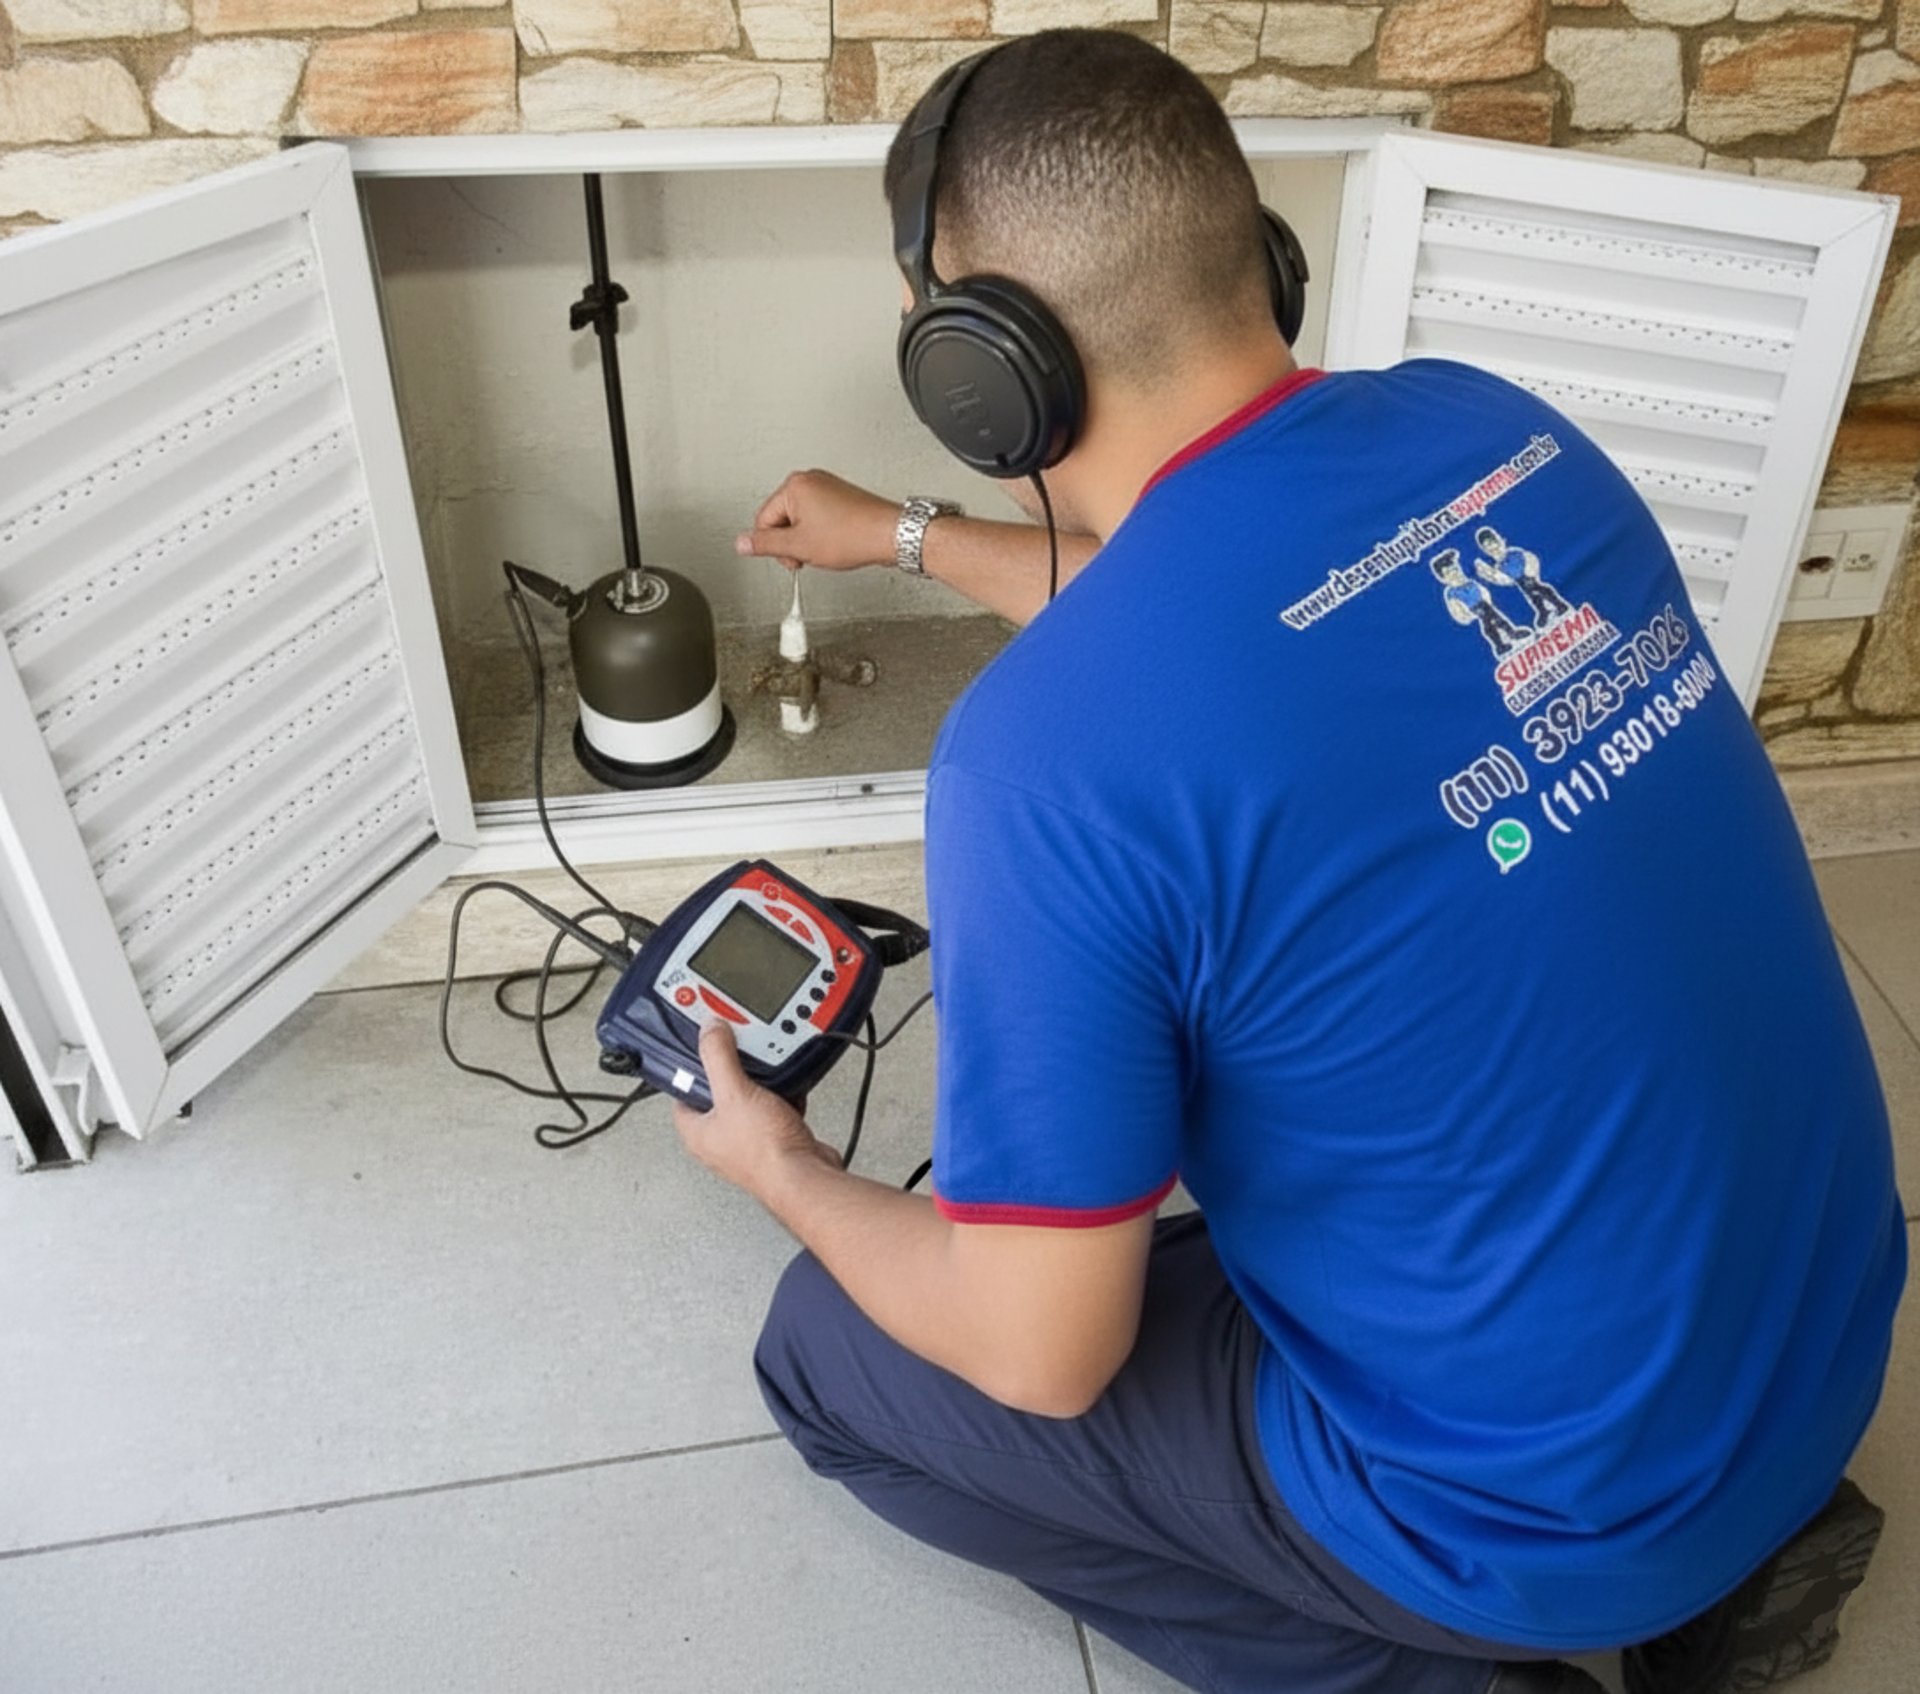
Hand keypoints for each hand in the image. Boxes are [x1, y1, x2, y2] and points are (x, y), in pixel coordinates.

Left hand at [672, 1024, 842, 1196]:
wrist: (805, 1176)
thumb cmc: (765, 1152)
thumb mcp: (734, 1092)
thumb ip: (718, 1057)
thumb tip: (709, 1031)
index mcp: (696, 1132)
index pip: (681, 1092)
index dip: (689, 1068)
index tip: (702, 1047)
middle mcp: (719, 1140)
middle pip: (718, 1093)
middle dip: (732, 1071)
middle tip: (739, 1053)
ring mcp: (748, 1142)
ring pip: (748, 1101)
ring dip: (760, 1084)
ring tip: (767, 1068)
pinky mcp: (775, 1142)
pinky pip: (775, 1110)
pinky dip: (782, 1097)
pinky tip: (788, 1088)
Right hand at [735, 471, 900, 573]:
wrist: (889, 534)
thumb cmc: (853, 534)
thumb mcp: (800, 546)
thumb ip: (766, 545)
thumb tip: (743, 543)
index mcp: (795, 486)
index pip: (763, 519)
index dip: (773, 546)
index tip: (787, 558)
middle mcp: (810, 481)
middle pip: (781, 518)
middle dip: (791, 542)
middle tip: (807, 555)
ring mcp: (826, 487)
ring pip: (800, 521)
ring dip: (806, 540)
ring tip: (826, 549)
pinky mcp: (840, 498)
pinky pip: (818, 518)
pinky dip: (821, 534)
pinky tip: (835, 544)